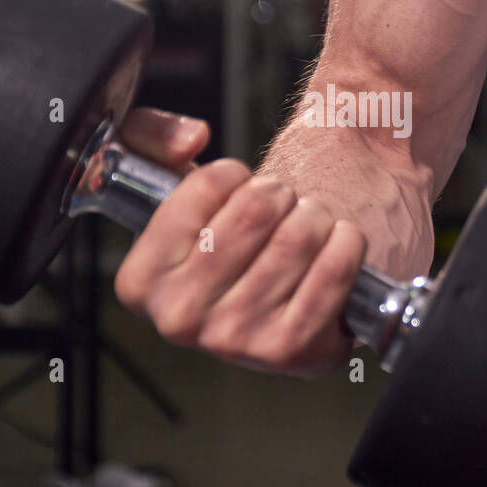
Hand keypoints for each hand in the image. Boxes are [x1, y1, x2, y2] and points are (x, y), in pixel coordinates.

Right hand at [112, 107, 366, 376]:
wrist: (276, 296)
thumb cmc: (223, 235)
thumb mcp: (167, 178)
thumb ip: (150, 134)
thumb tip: (190, 138)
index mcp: (140, 280)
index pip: (207, 185)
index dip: (234, 174)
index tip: (238, 190)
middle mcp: (180, 318)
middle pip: (257, 209)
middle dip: (280, 193)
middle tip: (280, 206)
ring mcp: (236, 340)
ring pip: (298, 236)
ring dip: (315, 217)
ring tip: (305, 227)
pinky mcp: (293, 351)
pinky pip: (334, 271)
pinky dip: (346, 245)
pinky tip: (335, 248)